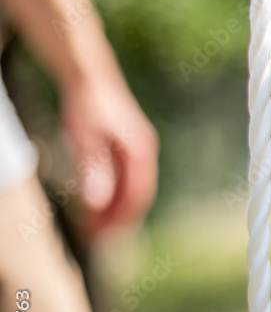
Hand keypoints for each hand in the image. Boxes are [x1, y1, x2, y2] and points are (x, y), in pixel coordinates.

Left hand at [60, 76, 158, 238]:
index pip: (137, 196)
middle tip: (98, 238)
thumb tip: (98, 203)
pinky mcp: (130, 145)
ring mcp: (140, 148)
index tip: (102, 237)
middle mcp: (145, 152)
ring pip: (133, 188)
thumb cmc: (86, 103)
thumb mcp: (85, 138)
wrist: (88, 73)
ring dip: (117, 208)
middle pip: (138, 195)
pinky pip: (128, 178)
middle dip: (120, 219)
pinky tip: (100, 200)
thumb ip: (94, 170)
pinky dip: (115, 193)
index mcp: (141, 152)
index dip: (121, 219)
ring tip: (96, 224)